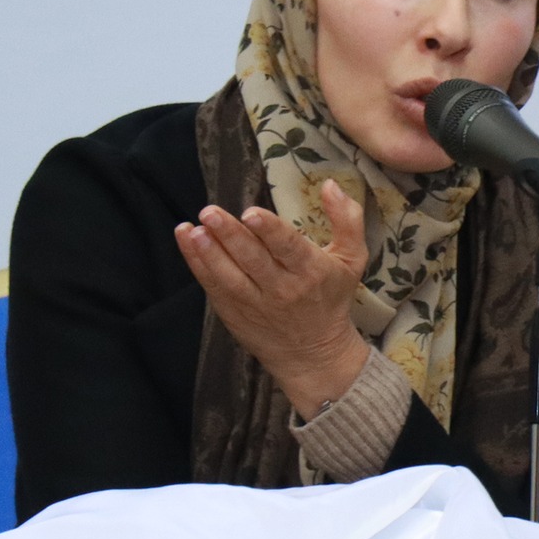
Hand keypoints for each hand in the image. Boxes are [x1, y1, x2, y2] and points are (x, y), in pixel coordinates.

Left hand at [176, 178, 372, 419]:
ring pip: (229, 275)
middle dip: (230, 235)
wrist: (313, 354)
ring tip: (194, 229)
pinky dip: (198, 263)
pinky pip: (213, 285)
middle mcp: (283, 289)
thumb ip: (347, 220)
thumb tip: (330, 185)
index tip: (251, 213)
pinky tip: (187, 239)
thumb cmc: (330, 298)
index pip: (288, 248)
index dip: (269, 231)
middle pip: (253, 259)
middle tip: (210, 212)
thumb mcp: (352, 259)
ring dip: (209, 251)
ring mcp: (255, 303)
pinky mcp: (234, 312)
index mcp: (312, 272)